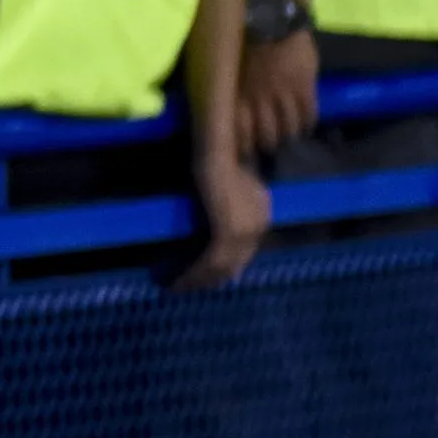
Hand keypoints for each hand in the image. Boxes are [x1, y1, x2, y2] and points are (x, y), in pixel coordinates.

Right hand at [177, 157, 269, 288]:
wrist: (219, 151)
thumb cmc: (220, 158)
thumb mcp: (230, 182)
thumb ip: (230, 200)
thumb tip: (216, 221)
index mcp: (261, 213)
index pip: (243, 248)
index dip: (225, 264)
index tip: (205, 275)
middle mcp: (258, 226)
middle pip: (235, 262)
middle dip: (212, 277)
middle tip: (188, 286)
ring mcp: (246, 232)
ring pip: (223, 267)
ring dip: (200, 280)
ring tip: (178, 286)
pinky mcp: (228, 232)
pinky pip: (211, 262)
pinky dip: (194, 274)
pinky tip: (176, 281)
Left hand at [236, 31, 317, 154]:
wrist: (274, 19)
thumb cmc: (248, 40)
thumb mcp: (235, 68)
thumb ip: (239, 90)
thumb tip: (236, 111)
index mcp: (239, 93)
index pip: (240, 130)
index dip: (243, 146)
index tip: (244, 155)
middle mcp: (260, 98)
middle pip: (266, 134)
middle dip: (267, 146)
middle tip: (269, 150)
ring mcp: (284, 94)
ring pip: (288, 128)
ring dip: (289, 137)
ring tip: (289, 141)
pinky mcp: (305, 87)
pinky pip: (309, 114)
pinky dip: (308, 124)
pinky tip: (307, 128)